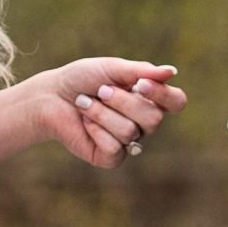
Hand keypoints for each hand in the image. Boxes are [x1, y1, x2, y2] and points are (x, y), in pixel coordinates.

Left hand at [34, 57, 186, 167]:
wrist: (51, 96)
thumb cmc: (82, 79)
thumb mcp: (111, 68)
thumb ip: (141, 71)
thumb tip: (172, 72)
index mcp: (149, 99)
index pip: (176, 102)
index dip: (163, 95)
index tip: (140, 84)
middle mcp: (143, 123)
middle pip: (154, 119)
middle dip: (123, 101)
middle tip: (101, 91)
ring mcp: (129, 142)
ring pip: (130, 131)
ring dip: (102, 113)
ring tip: (85, 104)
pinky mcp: (110, 157)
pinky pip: (114, 147)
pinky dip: (95, 130)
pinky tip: (85, 124)